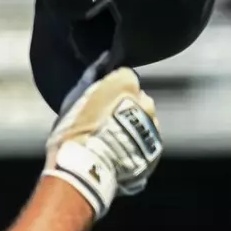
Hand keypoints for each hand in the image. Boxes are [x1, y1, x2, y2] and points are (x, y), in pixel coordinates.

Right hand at [42, 57, 162, 219]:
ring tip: (112, 139)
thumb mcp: (75, 99)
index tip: (101, 98)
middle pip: (138, 98)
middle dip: (126, 106)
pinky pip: (147, 139)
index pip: (125, 76)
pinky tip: (121, 151)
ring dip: (134, 125)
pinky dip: (137, 142)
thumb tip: (102, 63)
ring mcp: (154, 125)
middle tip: (105, 121)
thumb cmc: (74, 130)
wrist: (88, 167)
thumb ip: (92, 79)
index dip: (112, 87)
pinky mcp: (156, 147)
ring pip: (145, 119)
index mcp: (126, 84)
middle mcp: (146, 102)